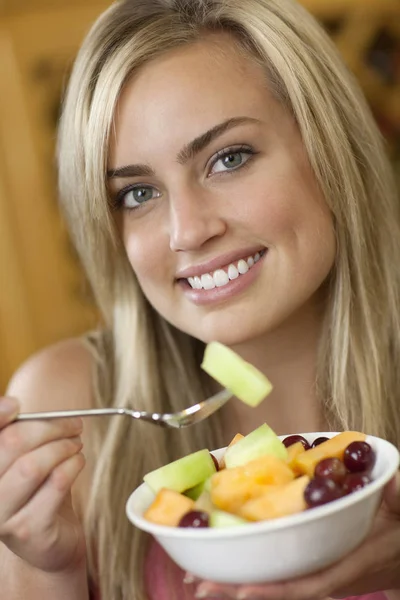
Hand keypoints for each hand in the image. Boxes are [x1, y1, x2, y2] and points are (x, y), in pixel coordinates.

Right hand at [0, 396, 86, 573]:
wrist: (50, 543)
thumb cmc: (37, 493)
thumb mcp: (24, 459)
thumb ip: (18, 435)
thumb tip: (13, 405)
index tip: (17, 405)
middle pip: (11, 444)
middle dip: (48, 427)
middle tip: (73, 425)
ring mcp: (1, 517)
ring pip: (32, 465)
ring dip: (63, 446)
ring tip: (76, 444)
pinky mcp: (28, 531)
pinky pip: (56, 484)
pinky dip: (72, 465)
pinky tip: (78, 461)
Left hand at [192, 472, 399, 598]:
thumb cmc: (399, 531)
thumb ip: (396, 493)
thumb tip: (393, 477)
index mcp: (348, 562)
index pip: (310, 582)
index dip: (275, 590)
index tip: (241, 590)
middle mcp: (327, 573)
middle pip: (280, 588)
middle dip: (237, 589)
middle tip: (198, 584)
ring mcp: (316, 572)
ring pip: (273, 582)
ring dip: (235, 581)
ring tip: (197, 577)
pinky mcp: (310, 566)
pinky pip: (276, 572)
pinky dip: (249, 570)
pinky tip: (223, 566)